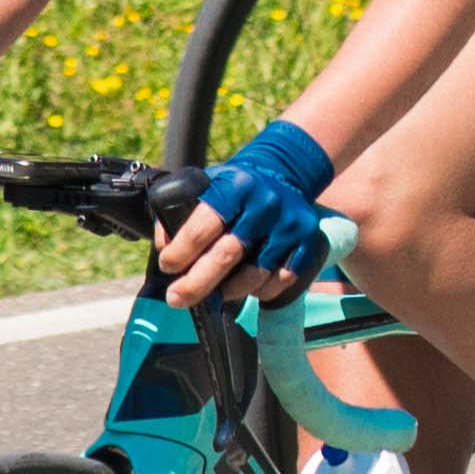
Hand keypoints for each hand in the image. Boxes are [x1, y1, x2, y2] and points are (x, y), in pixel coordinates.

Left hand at [152, 113, 332, 310]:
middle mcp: (265, 204)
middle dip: (196, 284)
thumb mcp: (205, 185)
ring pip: (254, 275)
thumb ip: (181, 212)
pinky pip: (279, 281)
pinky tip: (246, 286)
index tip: (167, 267)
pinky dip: (258, 291)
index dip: (181, 252)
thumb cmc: (234, 187)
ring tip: (214, 294)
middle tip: (177, 299)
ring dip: (228, 291)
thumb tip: (166, 248)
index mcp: (235, 186)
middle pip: (227, 256)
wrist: (282, 174)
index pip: (202, 227)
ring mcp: (288, 225)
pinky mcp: (307, 242)